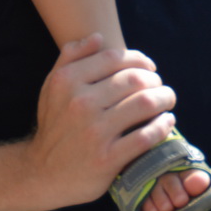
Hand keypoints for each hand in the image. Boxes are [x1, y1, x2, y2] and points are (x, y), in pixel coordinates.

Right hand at [24, 34, 176, 210]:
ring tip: (168, 100)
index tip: (150, 67)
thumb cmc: (54, 126)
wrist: (42, 174)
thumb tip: (97, 37)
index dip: (139, 59)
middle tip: (161, 86)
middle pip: (135, 79)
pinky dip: (163, 126)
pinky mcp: (108, 159)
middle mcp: (80, 103)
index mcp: (67, 81)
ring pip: (145, 104)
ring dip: (165, 98)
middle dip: (155, 80)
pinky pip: (146, 136)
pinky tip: (167, 122)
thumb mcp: (51, 87)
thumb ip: (70, 57)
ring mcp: (95, 132)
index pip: (115, 58)